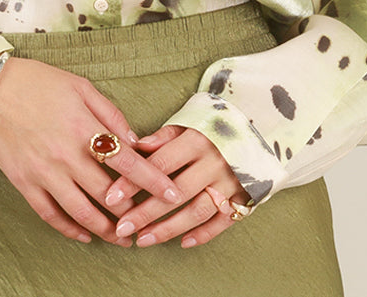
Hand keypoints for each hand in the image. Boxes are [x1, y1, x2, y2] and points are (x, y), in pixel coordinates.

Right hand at [0, 57, 182, 244]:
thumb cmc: (37, 82)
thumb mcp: (80, 86)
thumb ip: (110, 114)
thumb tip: (134, 141)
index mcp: (83, 128)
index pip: (127, 163)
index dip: (153, 181)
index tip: (173, 194)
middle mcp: (66, 155)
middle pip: (108, 194)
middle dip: (133, 212)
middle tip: (149, 222)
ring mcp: (44, 173)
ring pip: (82, 212)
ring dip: (106, 230)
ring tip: (122, 239)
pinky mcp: (24, 183)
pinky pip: (51, 215)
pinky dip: (70, 230)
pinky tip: (84, 235)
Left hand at [104, 124, 247, 248]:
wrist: (255, 131)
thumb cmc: (211, 127)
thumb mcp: (188, 122)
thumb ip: (163, 137)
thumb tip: (134, 147)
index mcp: (197, 139)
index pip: (160, 164)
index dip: (134, 182)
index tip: (111, 197)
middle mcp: (214, 162)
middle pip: (175, 193)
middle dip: (146, 213)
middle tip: (121, 228)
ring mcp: (230, 182)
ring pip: (196, 212)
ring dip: (168, 229)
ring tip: (142, 240)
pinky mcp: (244, 197)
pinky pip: (222, 222)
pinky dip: (202, 234)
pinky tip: (181, 243)